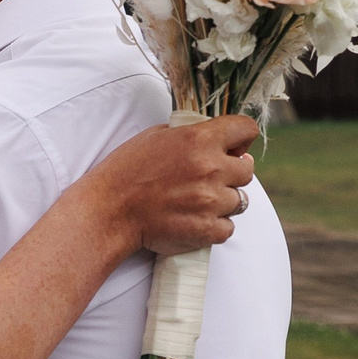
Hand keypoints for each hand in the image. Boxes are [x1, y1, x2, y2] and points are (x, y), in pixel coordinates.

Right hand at [94, 114, 258, 256]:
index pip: (247, 129)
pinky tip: (196, 220)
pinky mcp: (207, 229)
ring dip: (223, 202)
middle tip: (209, 180)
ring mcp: (210, 201)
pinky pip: (228, 228)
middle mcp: (210, 168)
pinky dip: (215, 226)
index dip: (241, 139)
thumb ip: (192, 134)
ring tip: (197, 202)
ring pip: (240, 201)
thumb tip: (219, 138)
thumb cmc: (128, 170)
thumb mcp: (157, 135)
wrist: (110, 210)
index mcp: (200, 139)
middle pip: (247, 171)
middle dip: (232, 174)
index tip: (232, 148)